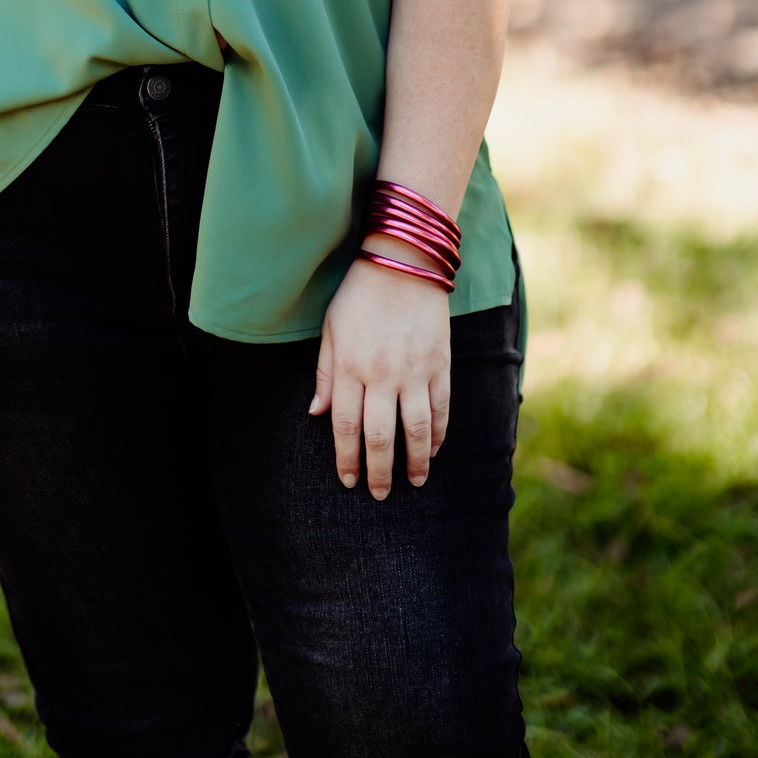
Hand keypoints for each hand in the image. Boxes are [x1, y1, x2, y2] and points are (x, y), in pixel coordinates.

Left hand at [309, 245, 450, 497]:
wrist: (404, 262)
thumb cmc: (359, 294)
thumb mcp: (331, 328)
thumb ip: (325, 373)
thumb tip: (316, 414)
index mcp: (350, 367)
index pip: (346, 426)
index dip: (346, 458)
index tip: (349, 480)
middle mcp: (382, 375)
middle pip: (380, 436)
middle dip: (379, 471)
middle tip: (380, 494)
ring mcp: (414, 372)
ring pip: (415, 431)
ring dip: (414, 462)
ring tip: (413, 483)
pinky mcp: (440, 365)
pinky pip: (441, 409)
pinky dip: (438, 434)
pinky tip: (432, 450)